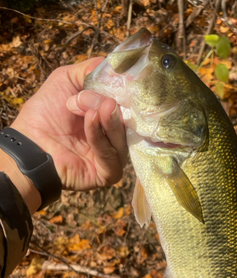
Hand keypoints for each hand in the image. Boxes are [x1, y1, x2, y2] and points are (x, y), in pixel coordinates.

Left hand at [12, 58, 127, 191]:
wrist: (29, 142)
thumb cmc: (45, 113)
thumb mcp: (66, 80)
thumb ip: (90, 71)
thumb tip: (115, 65)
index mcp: (107, 119)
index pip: (128, 107)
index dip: (125, 95)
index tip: (122, 82)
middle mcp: (113, 139)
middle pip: (128, 123)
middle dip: (114, 107)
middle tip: (103, 99)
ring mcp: (112, 157)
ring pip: (122, 139)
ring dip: (108, 121)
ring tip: (94, 110)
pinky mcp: (108, 173)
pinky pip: (112, 155)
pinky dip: (100, 137)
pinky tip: (91, 120)